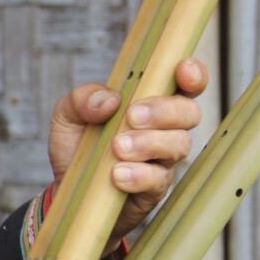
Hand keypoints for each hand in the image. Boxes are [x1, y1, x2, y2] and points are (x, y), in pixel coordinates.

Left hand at [48, 58, 207, 245]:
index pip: (183, 84)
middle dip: (165, 111)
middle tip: (132, 117)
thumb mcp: (68, 116)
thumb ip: (82, 99)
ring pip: (178, 145)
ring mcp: (161, 159)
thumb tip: (109, 100)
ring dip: (149, 143)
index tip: (183, 71)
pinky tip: (116, 174)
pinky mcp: (153, 189)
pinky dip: (139, 175)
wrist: (66, 188)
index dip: (193, 74)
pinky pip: (159, 180)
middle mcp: (163, 128)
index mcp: (147, 102)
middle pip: (189, 112)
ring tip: (117, 147)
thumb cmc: (76, 146)